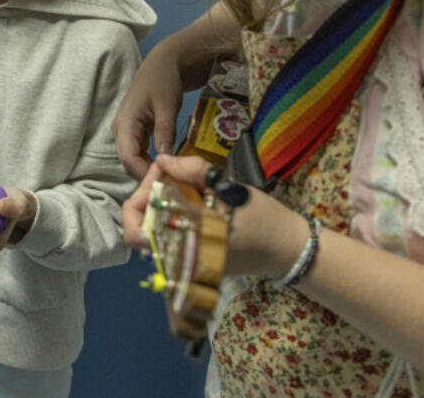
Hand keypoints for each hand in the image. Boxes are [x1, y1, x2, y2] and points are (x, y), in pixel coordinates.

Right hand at [112, 45, 185, 177]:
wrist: (162, 65)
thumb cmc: (163, 81)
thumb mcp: (167, 105)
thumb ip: (164, 130)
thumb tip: (165, 157)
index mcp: (125, 122)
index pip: (129, 157)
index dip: (144, 172)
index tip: (164, 180)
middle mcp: (120, 129)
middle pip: (128, 161)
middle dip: (145, 174)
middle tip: (169, 182)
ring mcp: (126, 131)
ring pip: (132, 159)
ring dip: (147, 168)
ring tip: (169, 176)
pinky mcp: (134, 131)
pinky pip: (138, 152)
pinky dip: (149, 160)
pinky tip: (165, 165)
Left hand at [121, 154, 308, 280]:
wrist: (289, 249)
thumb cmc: (262, 219)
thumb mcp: (229, 187)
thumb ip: (192, 171)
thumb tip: (163, 159)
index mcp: (186, 244)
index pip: (134, 232)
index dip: (138, 199)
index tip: (159, 174)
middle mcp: (180, 260)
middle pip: (140, 231)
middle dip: (148, 198)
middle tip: (167, 176)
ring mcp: (187, 264)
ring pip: (153, 233)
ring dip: (158, 207)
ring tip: (177, 185)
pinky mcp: (195, 262)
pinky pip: (169, 238)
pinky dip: (171, 217)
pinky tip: (187, 200)